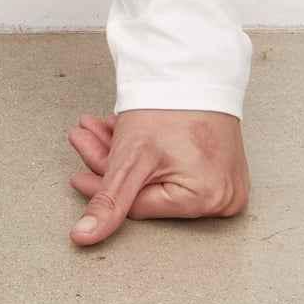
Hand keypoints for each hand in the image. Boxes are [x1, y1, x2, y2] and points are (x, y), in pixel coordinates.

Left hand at [67, 107, 249, 245]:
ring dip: (123, 154)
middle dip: (109, 163)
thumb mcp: (131, 157)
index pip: (138, 207)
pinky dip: (147, 154)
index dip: (101, 189)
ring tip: (101, 129)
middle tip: (85, 139)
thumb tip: (84, 236)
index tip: (77, 175)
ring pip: (158, 177)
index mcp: (207, 200)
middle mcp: (224, 198)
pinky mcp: (222, 167)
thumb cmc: (172, 105)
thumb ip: (109, 200)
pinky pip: (177, 169)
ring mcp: (226, 182)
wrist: (196, 67)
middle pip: (148, 191)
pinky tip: (123, 132)